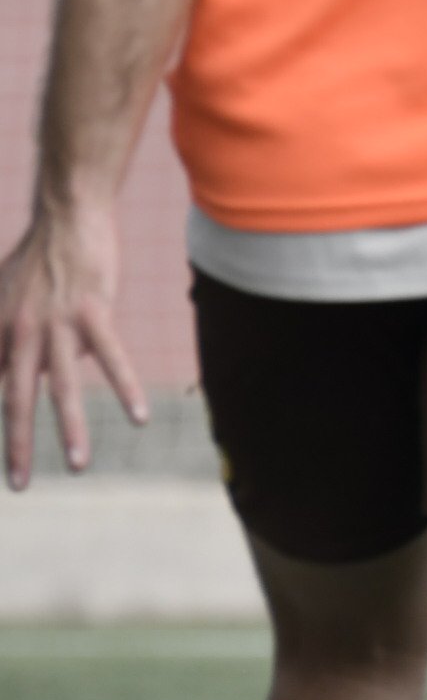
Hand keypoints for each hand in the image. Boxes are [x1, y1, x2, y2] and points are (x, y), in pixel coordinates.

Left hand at [1, 200, 149, 487]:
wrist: (66, 215)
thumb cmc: (40, 255)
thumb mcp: (8, 296)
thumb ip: (13, 335)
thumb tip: (31, 370)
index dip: (1, 423)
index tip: (6, 462)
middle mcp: (19, 332)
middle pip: (18, 400)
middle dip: (17, 446)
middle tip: (19, 485)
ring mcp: (57, 324)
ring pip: (63, 387)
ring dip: (71, 429)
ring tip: (79, 465)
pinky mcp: (93, 312)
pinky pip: (112, 358)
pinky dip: (126, 389)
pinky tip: (139, 417)